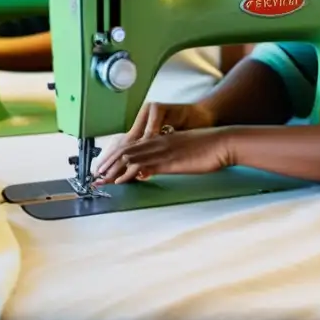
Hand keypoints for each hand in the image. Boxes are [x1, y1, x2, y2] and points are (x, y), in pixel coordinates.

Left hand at [94, 101, 213, 178]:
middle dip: (108, 164)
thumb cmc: (210, 148)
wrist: (223, 142)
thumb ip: (169, 157)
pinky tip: (120, 182)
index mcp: (162, 138)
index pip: (132, 146)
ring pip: (129, 158)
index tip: (105, 168)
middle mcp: (158, 142)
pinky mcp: (168, 160)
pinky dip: (128, 174)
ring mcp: (162, 150)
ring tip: (100, 181)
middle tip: (95, 177)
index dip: (115, 157)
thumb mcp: (185, 150)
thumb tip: (154, 168)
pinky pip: (143, 166)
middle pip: (125, 151)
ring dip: (112, 170)